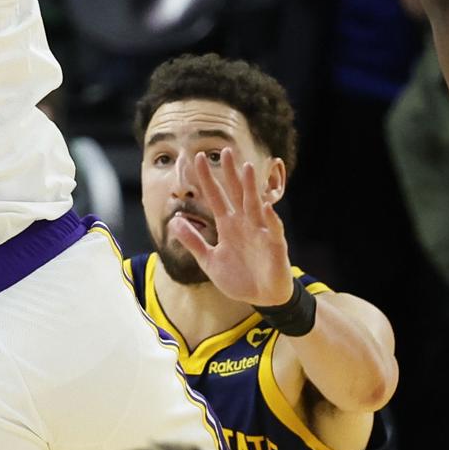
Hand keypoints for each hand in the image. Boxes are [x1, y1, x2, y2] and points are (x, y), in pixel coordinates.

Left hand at [169, 146, 294, 307]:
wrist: (262, 298)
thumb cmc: (239, 278)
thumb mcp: (209, 261)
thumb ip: (193, 242)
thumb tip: (173, 222)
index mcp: (228, 226)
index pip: (215, 197)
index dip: (207, 179)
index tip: (198, 159)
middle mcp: (244, 223)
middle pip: (236, 193)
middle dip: (231, 173)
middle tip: (225, 151)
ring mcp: (260, 231)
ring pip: (255, 205)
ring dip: (251, 187)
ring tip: (247, 168)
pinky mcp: (275, 245)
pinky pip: (273, 229)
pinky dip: (271, 219)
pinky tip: (267, 208)